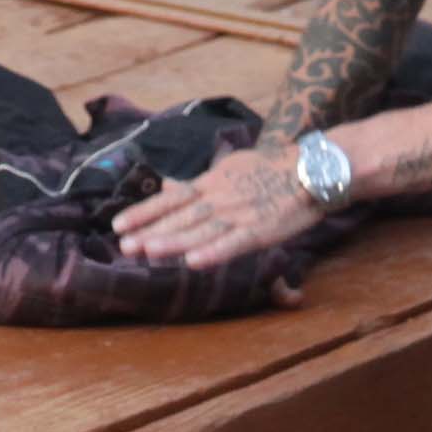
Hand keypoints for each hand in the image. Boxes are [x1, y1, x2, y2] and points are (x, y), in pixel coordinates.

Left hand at [114, 145, 315, 269]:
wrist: (313, 169)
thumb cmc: (273, 169)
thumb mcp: (230, 168)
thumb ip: (200, 182)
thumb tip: (169, 186)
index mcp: (212, 182)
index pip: (171, 199)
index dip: (144, 212)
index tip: (118, 225)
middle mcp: (220, 197)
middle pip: (180, 217)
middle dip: (150, 231)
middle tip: (123, 246)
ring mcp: (239, 214)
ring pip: (200, 230)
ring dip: (173, 241)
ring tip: (146, 251)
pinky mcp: (260, 230)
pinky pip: (233, 244)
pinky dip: (213, 253)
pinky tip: (193, 263)